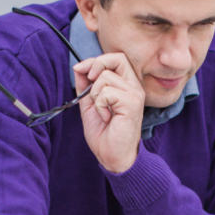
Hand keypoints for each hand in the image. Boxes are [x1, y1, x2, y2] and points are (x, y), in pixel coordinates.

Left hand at [73, 53, 144, 172]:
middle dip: (96, 65)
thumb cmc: (105, 133)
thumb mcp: (90, 104)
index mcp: (127, 85)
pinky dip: (99, 105)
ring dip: (94, 95)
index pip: (117, 58)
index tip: (80, 70)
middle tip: (89, 82)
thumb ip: (86, 86)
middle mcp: (134, 87)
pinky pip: (106, 92)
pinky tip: (106, 118)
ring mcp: (135, 94)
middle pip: (118, 58)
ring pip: (106, 77)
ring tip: (101, 111)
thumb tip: (78, 68)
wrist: (112, 156)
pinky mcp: (132, 103)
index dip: (96, 60)